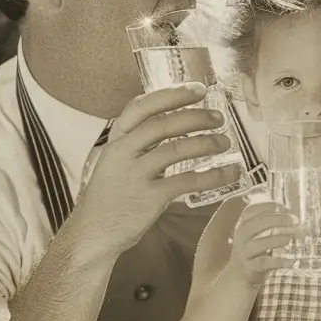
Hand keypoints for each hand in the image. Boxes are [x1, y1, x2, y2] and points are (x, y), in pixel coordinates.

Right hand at [70, 86, 244, 259]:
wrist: (93, 232)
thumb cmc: (110, 195)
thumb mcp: (116, 160)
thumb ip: (139, 143)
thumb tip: (175, 125)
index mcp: (116, 139)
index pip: (142, 106)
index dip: (172, 94)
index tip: (197, 89)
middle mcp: (123, 152)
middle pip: (162, 123)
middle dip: (195, 116)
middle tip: (218, 116)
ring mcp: (135, 175)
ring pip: (176, 149)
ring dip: (206, 143)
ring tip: (225, 142)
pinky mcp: (148, 199)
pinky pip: (185, 181)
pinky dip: (211, 175)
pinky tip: (227, 173)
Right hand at [228, 196, 298, 284]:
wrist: (239, 273)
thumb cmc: (254, 248)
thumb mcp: (256, 233)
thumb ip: (269, 223)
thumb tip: (293, 215)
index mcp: (242, 223)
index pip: (252, 210)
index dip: (268, 206)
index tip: (285, 207)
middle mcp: (241, 236)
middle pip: (257, 224)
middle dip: (277, 220)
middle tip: (294, 220)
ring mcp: (244, 252)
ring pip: (260, 243)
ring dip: (277, 239)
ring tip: (291, 238)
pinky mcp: (249, 267)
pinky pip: (265, 263)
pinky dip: (278, 262)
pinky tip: (291, 261)